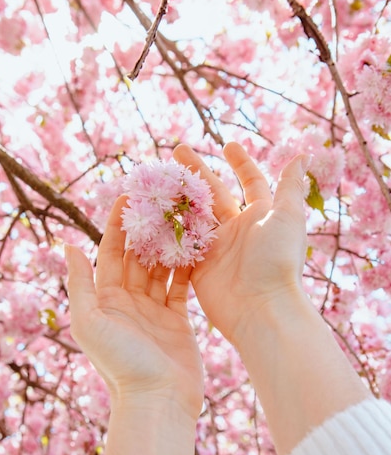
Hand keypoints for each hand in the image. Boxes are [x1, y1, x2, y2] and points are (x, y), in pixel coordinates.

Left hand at [66, 197, 203, 421]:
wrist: (157, 400)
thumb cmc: (120, 363)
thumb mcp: (90, 321)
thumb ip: (80, 283)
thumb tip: (67, 245)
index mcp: (105, 299)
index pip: (110, 252)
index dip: (117, 224)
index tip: (128, 196)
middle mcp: (128, 302)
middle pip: (137, 257)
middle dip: (147, 229)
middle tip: (161, 201)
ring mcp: (153, 311)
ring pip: (161, 268)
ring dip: (168, 244)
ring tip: (181, 217)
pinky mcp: (177, 320)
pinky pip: (181, 286)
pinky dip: (186, 267)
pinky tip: (195, 246)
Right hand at [173, 142, 308, 346]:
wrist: (261, 309)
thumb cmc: (278, 261)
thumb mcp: (288, 217)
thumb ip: (290, 187)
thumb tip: (303, 155)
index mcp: (260, 216)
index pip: (250, 182)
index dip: (240, 163)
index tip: (227, 145)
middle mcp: (238, 230)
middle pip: (214, 194)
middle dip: (196, 172)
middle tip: (175, 151)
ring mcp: (216, 248)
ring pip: (193, 215)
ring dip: (177, 196)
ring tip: (158, 177)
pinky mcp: (199, 267)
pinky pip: (180, 243)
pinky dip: (168, 228)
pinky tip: (152, 210)